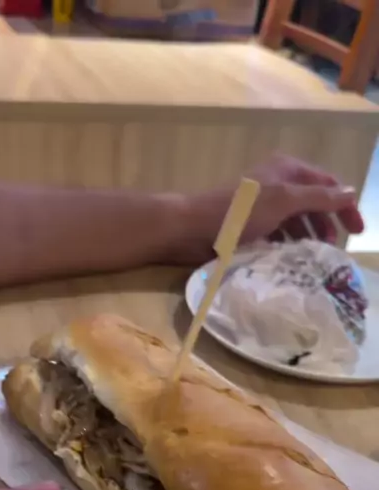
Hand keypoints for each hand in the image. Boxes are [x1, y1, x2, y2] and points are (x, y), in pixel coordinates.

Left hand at [177, 152, 363, 263]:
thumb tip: (350, 192)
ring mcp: (263, 205)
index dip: (345, 205)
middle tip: (332, 249)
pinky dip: (288, 244)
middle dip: (326, 223)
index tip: (357, 232)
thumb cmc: (238, 212)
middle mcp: (277, 183)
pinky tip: (290, 258)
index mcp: (288, 170)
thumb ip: (319, 197)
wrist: (191, 228)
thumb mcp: (284, 200)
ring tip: (313, 257)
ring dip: (307, 236)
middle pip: (313, 202)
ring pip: (295, 220)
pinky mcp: (250, 225)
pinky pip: (278, 233)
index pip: (328, 184)